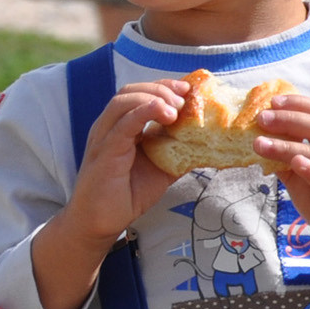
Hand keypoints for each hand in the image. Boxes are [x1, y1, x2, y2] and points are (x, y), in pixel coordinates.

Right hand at [31, 79, 187, 308]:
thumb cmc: (128, 194)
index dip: (164, 87)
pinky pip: (123, 124)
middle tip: (185, 96)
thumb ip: (180, 150)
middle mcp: (110, 126)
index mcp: (122, 126)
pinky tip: (164, 113)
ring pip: (124, 101)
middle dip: (161, 88)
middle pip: (131, 90)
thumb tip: (209, 140)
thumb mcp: (163, 167)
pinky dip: (144, 112)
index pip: (140, 94)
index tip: (188, 89)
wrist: (100, 222)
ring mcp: (105, 137)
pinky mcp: (104, 152)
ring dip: (154, 97)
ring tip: (176, 108)